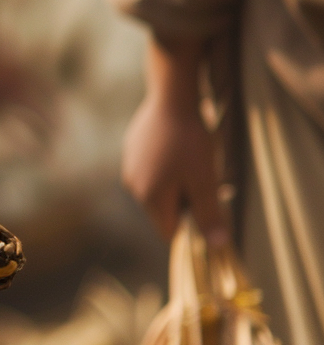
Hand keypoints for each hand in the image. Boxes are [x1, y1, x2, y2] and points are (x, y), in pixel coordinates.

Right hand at [121, 34, 227, 245]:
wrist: (172, 98)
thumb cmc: (191, 142)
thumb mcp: (206, 181)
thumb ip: (209, 215)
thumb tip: (217, 246)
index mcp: (150, 198)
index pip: (169, 232)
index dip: (192, 225)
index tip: (208, 205)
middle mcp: (133, 186)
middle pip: (162, 210)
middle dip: (184, 202)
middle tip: (205, 179)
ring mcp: (128, 166)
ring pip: (156, 188)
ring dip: (175, 183)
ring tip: (191, 160)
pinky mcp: (130, 149)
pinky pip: (149, 169)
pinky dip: (164, 165)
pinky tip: (177, 146)